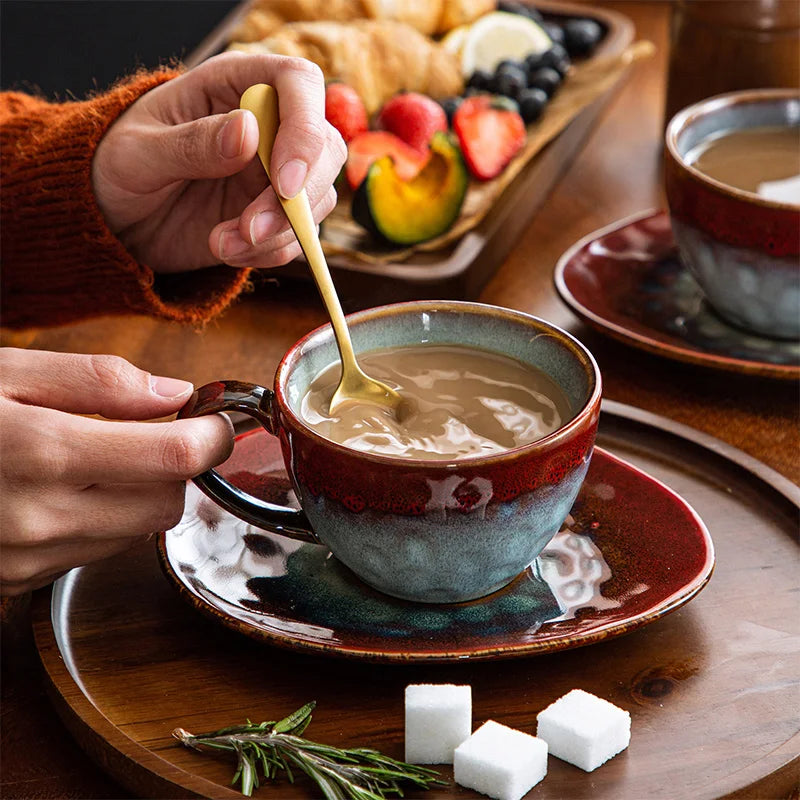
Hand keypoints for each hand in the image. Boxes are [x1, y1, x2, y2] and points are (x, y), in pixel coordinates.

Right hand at [0, 348, 232, 594]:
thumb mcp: (2, 371)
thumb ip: (96, 381)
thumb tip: (174, 394)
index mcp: (41, 451)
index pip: (174, 459)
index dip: (211, 437)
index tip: (215, 420)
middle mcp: (39, 518)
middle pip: (166, 505)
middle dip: (173, 468)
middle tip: (147, 431)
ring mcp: (25, 558)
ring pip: (135, 533)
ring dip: (138, 495)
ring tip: (94, 456)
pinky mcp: (13, 580)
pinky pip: (93, 552)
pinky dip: (101, 520)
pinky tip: (63, 489)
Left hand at [91, 52, 346, 272]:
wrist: (115, 217)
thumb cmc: (117, 166)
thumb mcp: (138, 153)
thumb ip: (191, 143)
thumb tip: (248, 131)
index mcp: (235, 85)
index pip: (299, 84)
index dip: (304, 128)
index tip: (283, 182)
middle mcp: (268, 125)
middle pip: (325, 148)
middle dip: (297, 198)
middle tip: (251, 230)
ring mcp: (275, 173)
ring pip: (317, 199)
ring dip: (279, 232)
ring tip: (222, 245)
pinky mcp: (274, 215)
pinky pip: (298, 236)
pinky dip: (271, 252)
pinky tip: (226, 251)